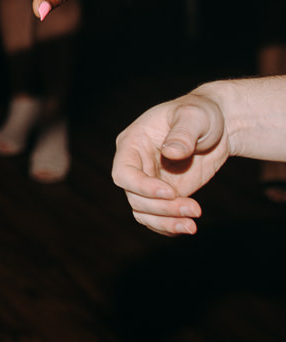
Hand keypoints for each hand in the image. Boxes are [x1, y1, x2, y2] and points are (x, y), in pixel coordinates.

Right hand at [110, 90, 229, 234]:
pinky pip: (157, 218)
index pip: (123, 172)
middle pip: (134, 196)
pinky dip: (169, 227)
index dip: (141, 186)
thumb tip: (170, 152)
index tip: (170, 192)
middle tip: (194, 208)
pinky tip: (188, 227)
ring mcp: (150, 182)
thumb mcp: (194, 116)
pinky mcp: (166, 195)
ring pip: (143, 212)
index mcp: (133, 142)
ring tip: (192, 225)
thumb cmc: (201, 114)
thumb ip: (182, 133)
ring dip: (165, 222)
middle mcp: (136, 165)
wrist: (218, 126)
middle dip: (162, 208)